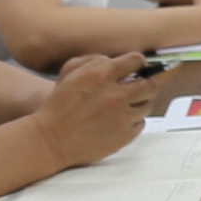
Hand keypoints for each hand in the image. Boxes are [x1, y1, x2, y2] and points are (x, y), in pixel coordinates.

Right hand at [34, 51, 147, 169]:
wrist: (51, 140)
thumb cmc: (58, 106)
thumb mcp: (69, 73)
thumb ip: (93, 61)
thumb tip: (114, 61)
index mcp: (101, 75)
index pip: (137, 60)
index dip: (139, 63)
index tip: (138, 68)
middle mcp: (115, 95)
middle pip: (150, 85)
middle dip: (146, 84)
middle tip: (137, 89)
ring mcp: (122, 117)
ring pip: (147, 105)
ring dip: (139, 104)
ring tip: (124, 108)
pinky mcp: (124, 135)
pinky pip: (141, 124)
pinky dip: (133, 122)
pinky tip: (118, 122)